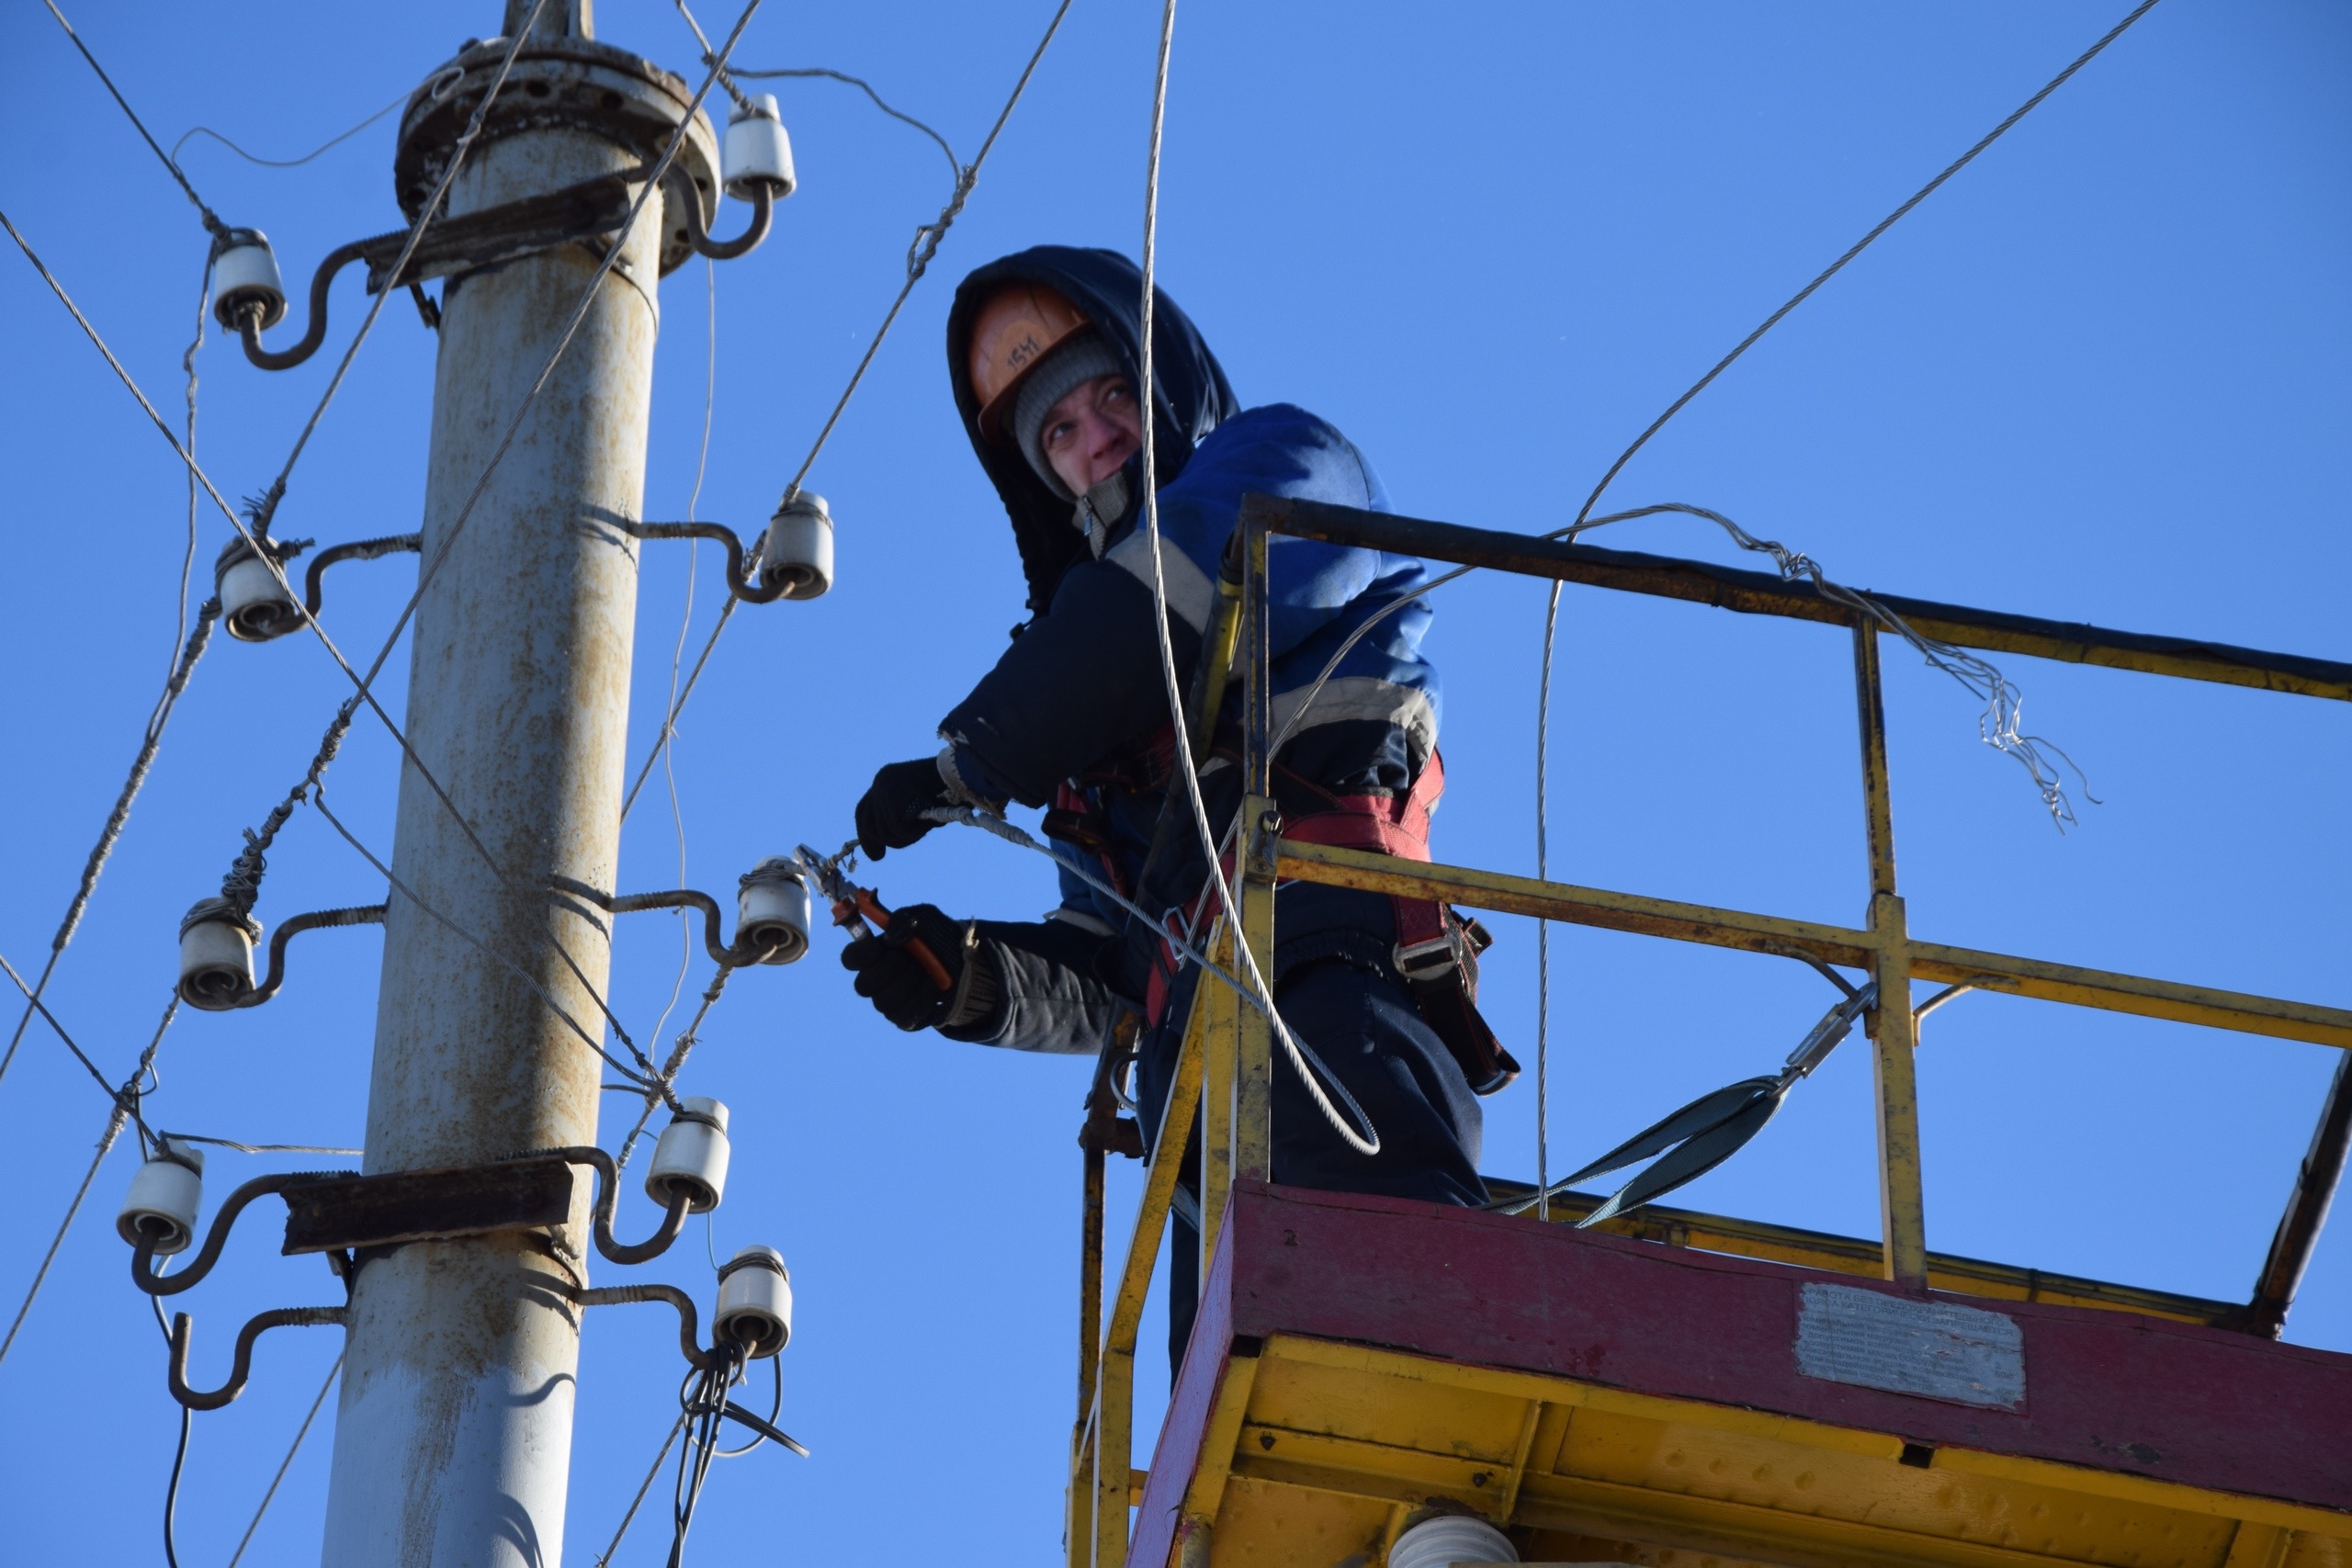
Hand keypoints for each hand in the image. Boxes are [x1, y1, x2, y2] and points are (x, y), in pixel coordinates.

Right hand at [841, 903, 967, 1030]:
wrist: (964, 961)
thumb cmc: (938, 937)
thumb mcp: (925, 918)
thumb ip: (904, 920)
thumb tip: (892, 935)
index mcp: (873, 952)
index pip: (849, 958)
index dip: (859, 955)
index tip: (877, 948)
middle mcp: (874, 979)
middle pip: (863, 985)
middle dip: (890, 970)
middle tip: (911, 959)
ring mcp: (886, 1000)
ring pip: (884, 1001)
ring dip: (910, 983)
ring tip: (927, 971)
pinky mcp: (903, 1017)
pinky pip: (904, 1014)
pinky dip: (922, 998)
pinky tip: (933, 986)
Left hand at [854, 757, 955, 859]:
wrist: (963, 771)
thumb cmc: (952, 788)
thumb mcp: (920, 802)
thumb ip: (904, 816)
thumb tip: (890, 840)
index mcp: (886, 778)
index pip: (864, 810)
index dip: (866, 835)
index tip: (876, 854)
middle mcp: (881, 781)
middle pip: (867, 823)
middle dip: (877, 842)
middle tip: (881, 856)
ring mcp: (885, 789)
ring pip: (884, 831)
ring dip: (906, 837)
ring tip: (925, 827)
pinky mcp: (894, 799)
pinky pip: (899, 829)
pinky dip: (914, 833)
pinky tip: (928, 825)